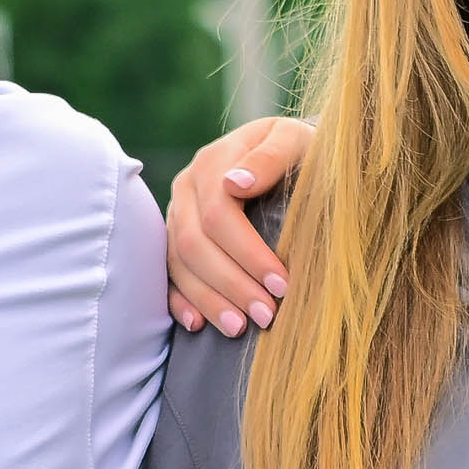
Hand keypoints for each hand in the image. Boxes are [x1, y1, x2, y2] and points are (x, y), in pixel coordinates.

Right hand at [165, 117, 311, 334]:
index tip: (282, 285)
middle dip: (231, 284)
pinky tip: (199, 325)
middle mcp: (187, 188)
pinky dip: (181, 302)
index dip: (248, 254)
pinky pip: (168, 275)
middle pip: (195, 244)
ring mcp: (177, 214)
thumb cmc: (300, 150)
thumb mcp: (294, 140)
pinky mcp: (174, 238)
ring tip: (240, 328)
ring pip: (180, 264)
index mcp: (212, 163)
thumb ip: (271, 157)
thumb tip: (236, 184)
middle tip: (267, 316)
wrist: (289, 152)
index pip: (218, 215)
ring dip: (209, 300)